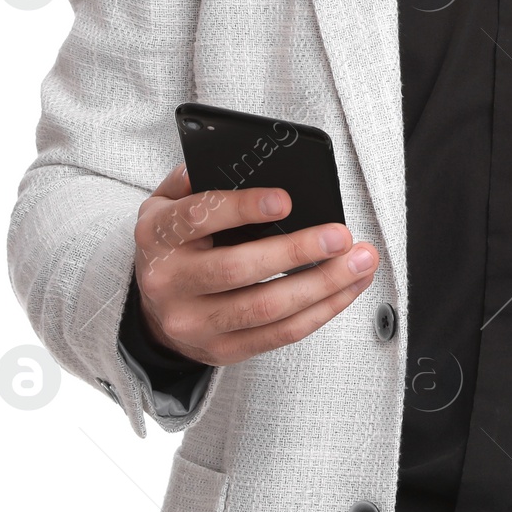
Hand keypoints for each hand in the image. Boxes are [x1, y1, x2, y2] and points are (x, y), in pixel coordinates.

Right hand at [131, 164, 378, 366]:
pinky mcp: (221, 350)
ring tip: (359, 263)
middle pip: (239, 270)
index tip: (286, 201)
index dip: (244, 208)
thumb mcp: (169, 202)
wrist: (151, 307)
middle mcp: (170, 282)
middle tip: (340, 235)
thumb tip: (237, 162)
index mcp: (158, 235)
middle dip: (298, 252)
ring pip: (266, 309)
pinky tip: (346, 289)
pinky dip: (320, 311)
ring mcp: (194, 322)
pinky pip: (278, 335)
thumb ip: (197, 179)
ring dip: (322, 285)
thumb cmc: (175, 243)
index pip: (199, 217)